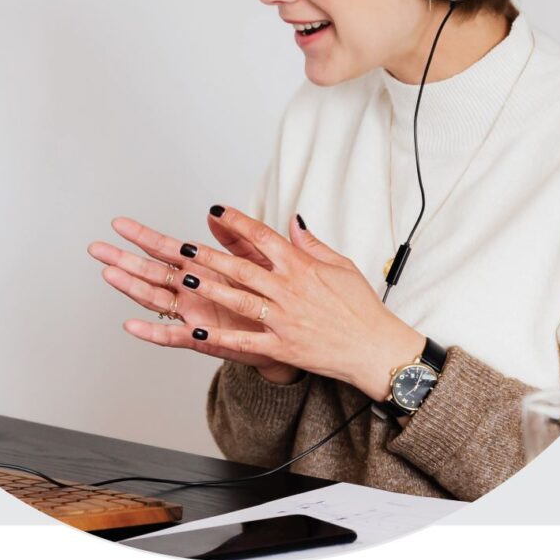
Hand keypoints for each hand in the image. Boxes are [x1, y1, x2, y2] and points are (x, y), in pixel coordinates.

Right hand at [88, 215, 299, 382]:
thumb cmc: (270, 299)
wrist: (291, 335)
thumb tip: (215, 212)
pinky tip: (131, 325)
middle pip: (150, 272)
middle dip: (123, 259)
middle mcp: (191, 291)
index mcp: (202, 269)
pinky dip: (152, 332)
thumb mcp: (256, 260)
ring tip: (109, 274)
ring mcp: (193, 314)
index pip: (167, 249)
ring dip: (131, 287)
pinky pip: (172, 336)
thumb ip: (236, 238)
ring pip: (155, 299)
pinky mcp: (202, 339)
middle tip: (96, 248)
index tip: (120, 224)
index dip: (143, 237)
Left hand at [166, 206, 426, 402]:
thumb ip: (311, 244)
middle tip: (183, 246)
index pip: (264, 238)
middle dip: (210, 256)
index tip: (216, 211)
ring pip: (240, 301)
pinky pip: (246, 341)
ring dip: (211, 289)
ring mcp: (285, 320)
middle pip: (243, 268)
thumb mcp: (341, 266)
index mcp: (302, 268)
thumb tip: (292, 220)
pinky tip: (197, 331)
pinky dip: (221, 337)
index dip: (238, 222)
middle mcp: (290, 291)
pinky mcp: (283, 347)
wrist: (376, 348)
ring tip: (185, 279)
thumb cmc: (361, 307)